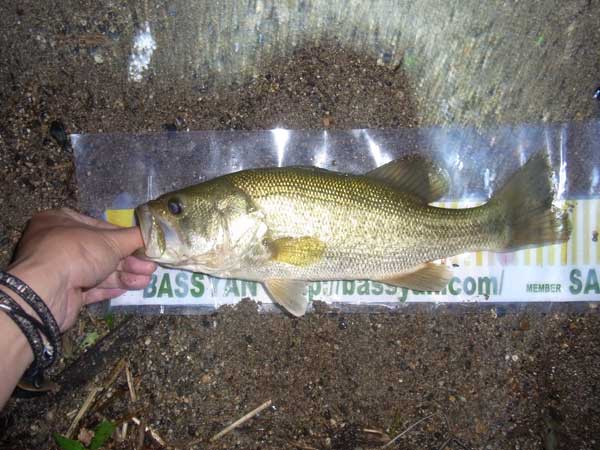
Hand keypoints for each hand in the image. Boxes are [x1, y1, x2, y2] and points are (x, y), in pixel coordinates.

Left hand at [6, 208, 155, 330]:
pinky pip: (91, 288)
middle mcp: (57, 243)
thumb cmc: (77, 252)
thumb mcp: (111, 240)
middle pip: (101, 251)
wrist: (47, 291)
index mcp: (61, 220)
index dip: (125, 238)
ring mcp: (59, 269)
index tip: (144, 246)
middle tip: (150, 267)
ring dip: (124, 275)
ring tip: (146, 280)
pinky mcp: (64, 292)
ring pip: (98, 271)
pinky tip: (129, 288)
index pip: (101, 227)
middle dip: (128, 260)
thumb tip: (156, 232)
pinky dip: (110, 288)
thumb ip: (134, 237)